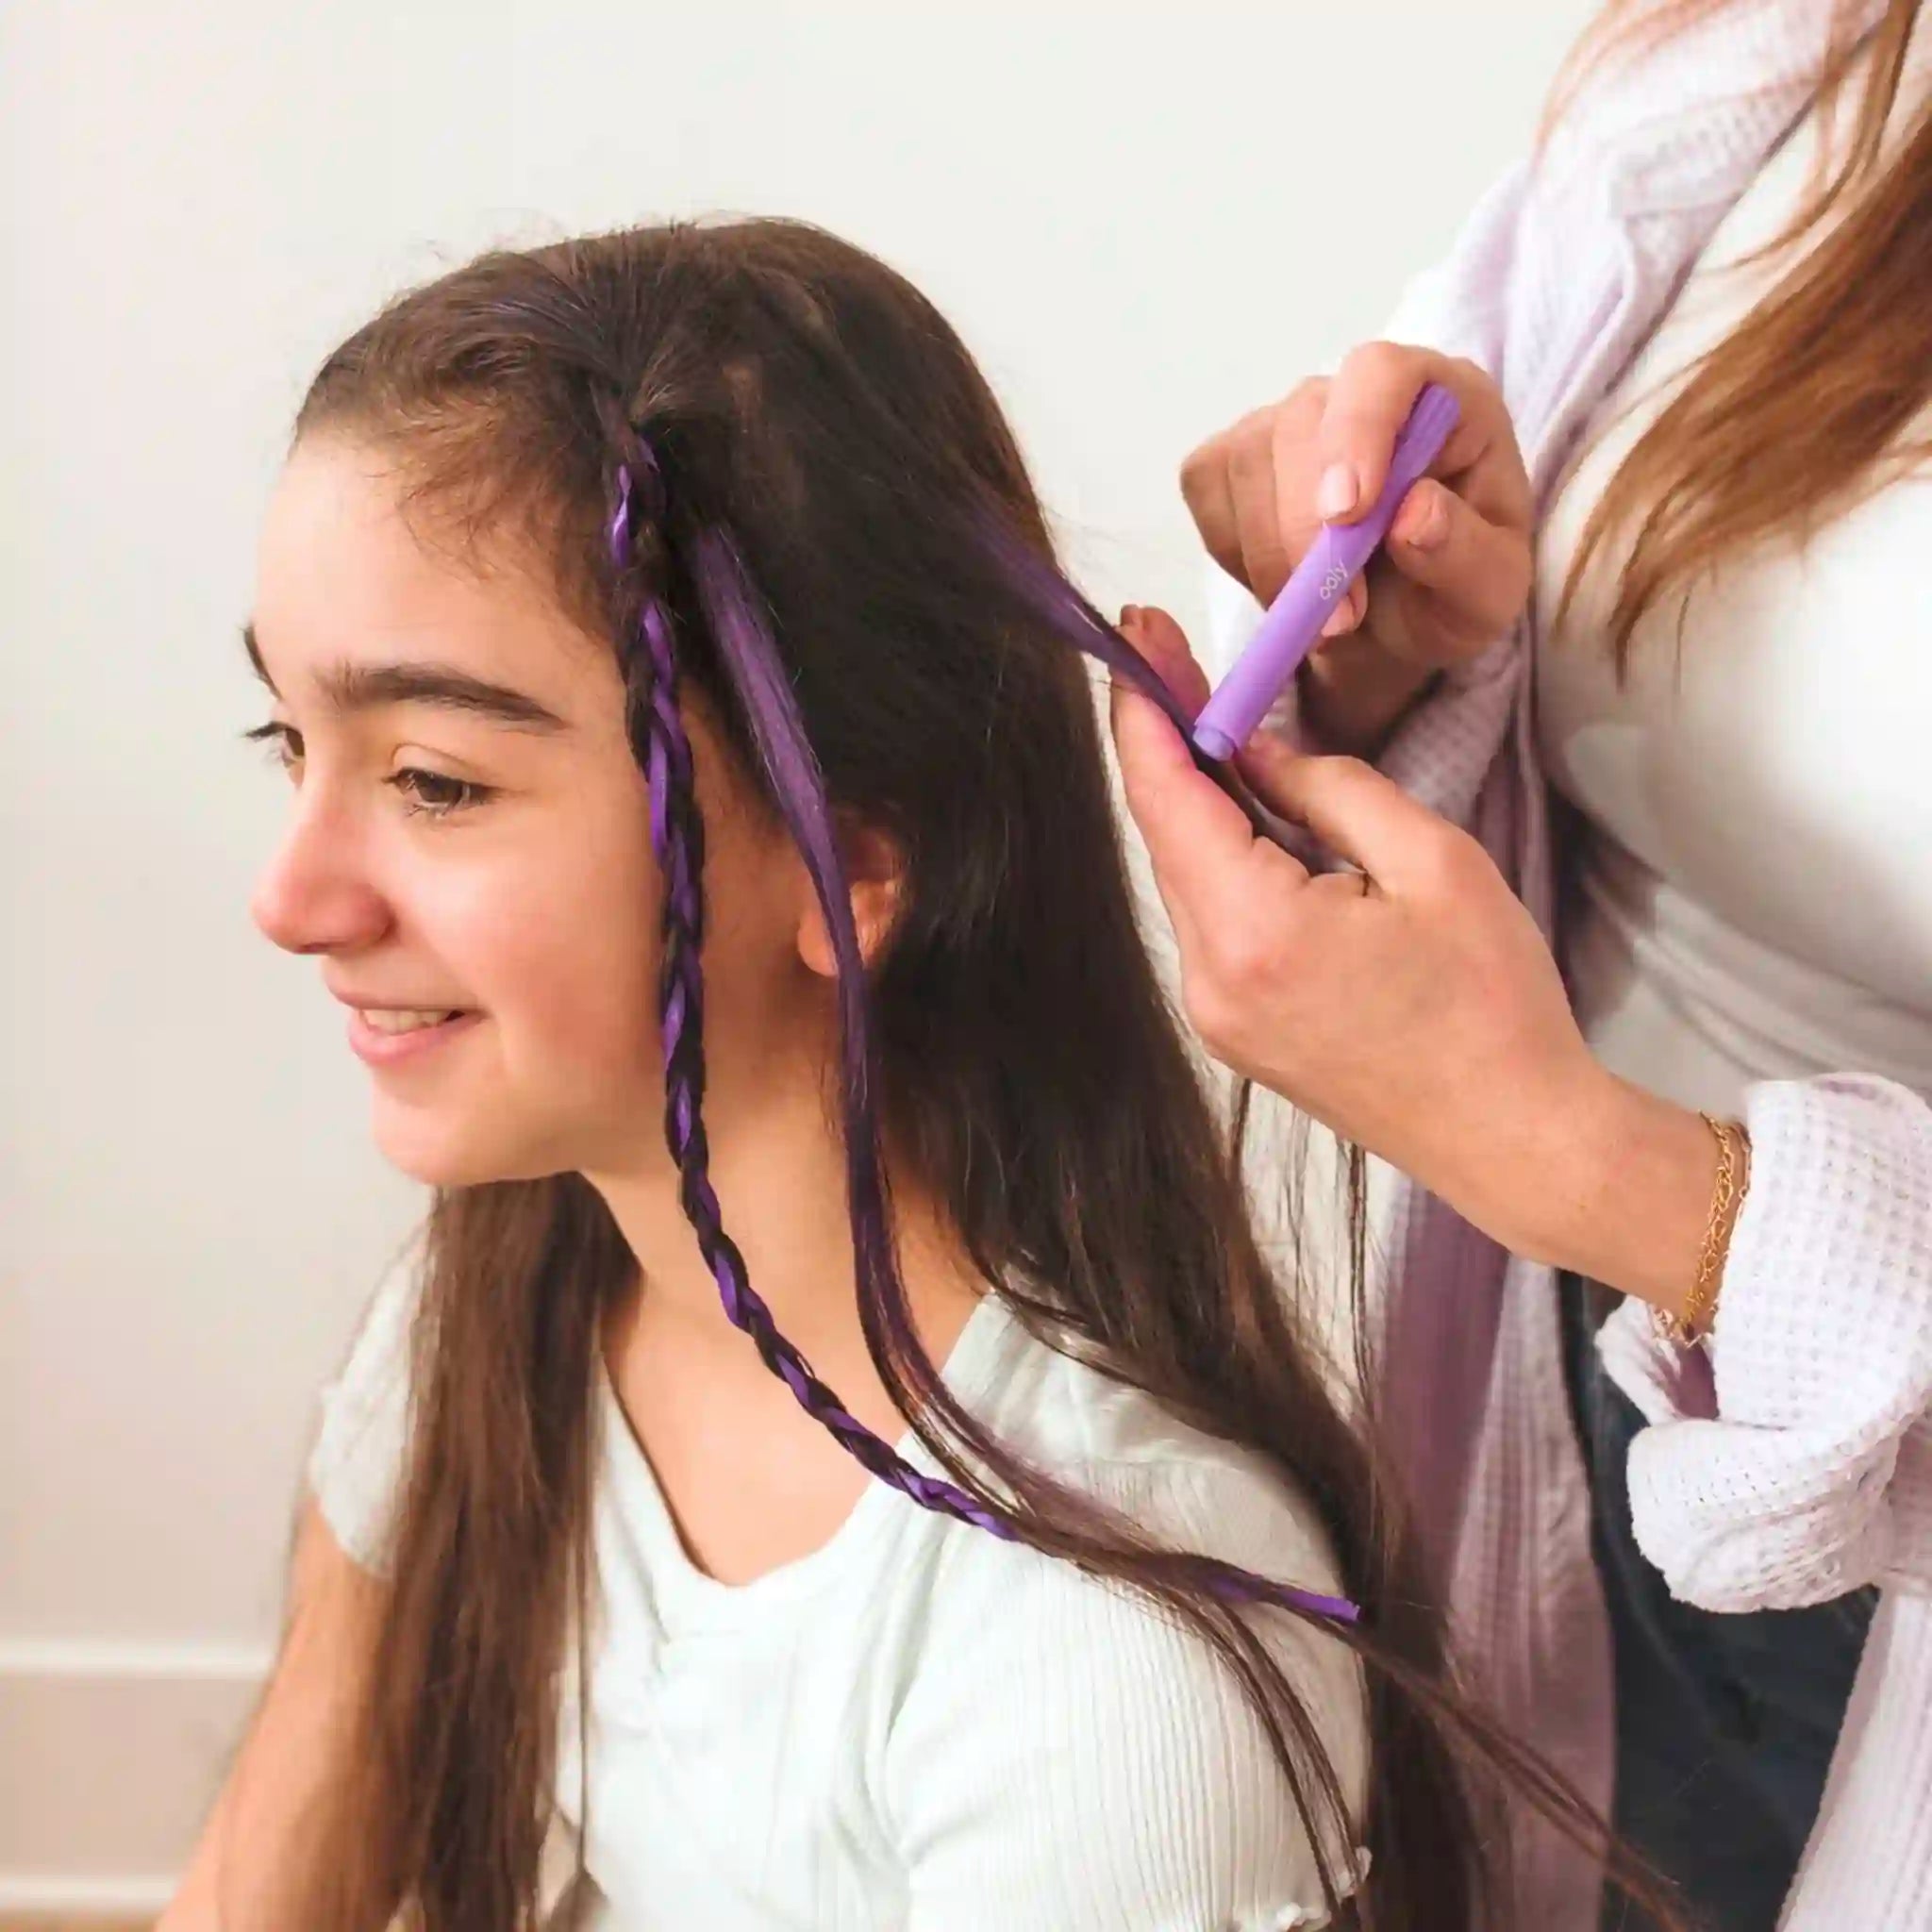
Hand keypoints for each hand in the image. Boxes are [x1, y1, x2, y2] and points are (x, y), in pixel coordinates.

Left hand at [1110, 606, 1715, 1314]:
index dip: (1145, 708)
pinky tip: (1259, 823)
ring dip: (1203, 803)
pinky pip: (1212, 921)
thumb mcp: (1430, 861)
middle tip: (1184, 661)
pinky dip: (1225, 861)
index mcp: (1254, 933)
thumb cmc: (1494, 1005)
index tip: (1137, 634)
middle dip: (1172, 743)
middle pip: (1166, 833)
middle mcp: (1210, 980)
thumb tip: (1256, 749)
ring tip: (1237, 735)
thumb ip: (1329, 788)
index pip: (1164, 797)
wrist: (1515, 1139)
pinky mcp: (1233, 1032)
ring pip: (1188, 876)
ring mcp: (1214, 1015)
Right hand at [1180, 345, 1533, 751]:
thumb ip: (1467, 554)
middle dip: (1305, 532)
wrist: (1392, 626)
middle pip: (1300, 424)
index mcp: (1440, 399)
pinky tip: (1280, 583)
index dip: (1356, 433)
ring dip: (1271, 557)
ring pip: (1246, 462)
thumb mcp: (1490, 594)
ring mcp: (1287, 420)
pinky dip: (1235, 553)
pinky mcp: (1233, 457)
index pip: (1381, 373)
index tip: (1346, 515)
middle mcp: (1358, 394)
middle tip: (1338, 619)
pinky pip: (1208, 491)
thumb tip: (1413, 513)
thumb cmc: (1447, 593)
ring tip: (1321, 618)